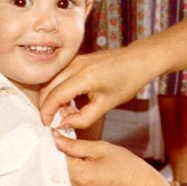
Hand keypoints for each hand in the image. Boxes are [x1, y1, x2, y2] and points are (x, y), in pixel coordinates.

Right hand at [39, 45, 158, 126]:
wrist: (139, 60)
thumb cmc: (127, 81)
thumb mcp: (107, 104)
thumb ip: (84, 118)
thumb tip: (64, 124)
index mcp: (84, 76)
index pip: (54, 96)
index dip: (47, 113)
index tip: (47, 126)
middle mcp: (76, 65)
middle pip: (48, 88)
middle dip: (47, 106)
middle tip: (53, 122)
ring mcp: (76, 60)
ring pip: (52, 81)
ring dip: (53, 98)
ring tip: (65, 113)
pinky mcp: (78, 59)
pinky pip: (60, 76)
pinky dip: (59, 89)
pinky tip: (70, 102)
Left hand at [53, 133, 168, 185]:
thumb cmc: (126, 167)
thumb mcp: (101, 148)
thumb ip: (74, 144)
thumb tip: (54, 137)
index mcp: (78, 175)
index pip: (53, 156)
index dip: (54, 143)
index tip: (57, 134)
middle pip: (54, 168)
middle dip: (58, 154)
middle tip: (69, 141)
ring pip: (60, 177)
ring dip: (64, 164)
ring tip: (79, 154)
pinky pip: (68, 185)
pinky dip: (71, 175)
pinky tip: (83, 167)